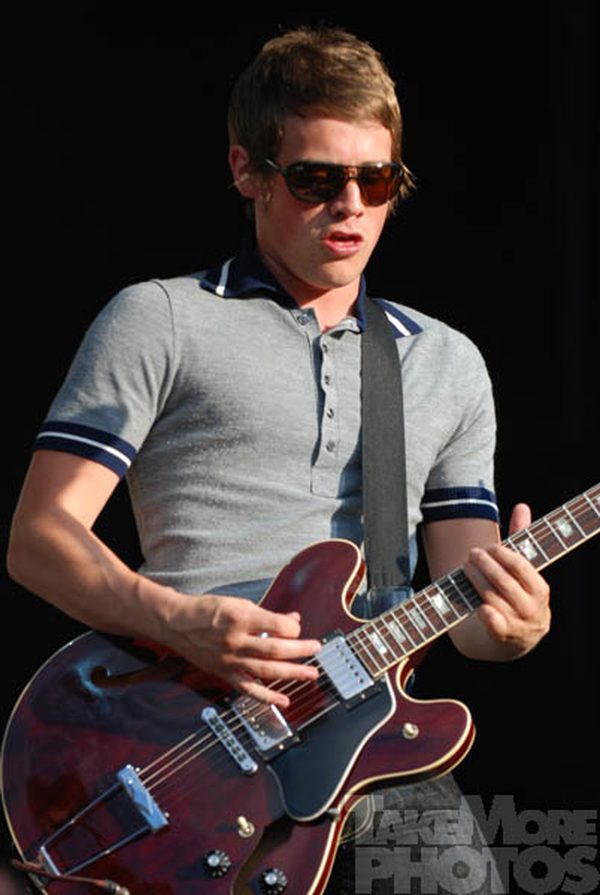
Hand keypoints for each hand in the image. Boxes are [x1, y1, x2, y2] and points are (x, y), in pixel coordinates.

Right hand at [166, 594, 320, 705]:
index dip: (293, 628)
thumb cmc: (207, 610)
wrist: (176, 623)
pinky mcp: (224, 673)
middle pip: (276, 649)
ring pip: (267, 670)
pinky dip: (267, 697)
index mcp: (239, 619)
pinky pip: (248, 689)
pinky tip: (284, 700)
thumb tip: (293, 620)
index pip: (277, 626)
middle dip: (301, 650)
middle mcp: (235, 641)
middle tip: (316, 649)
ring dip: (293, 673)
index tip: (298, 628)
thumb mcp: (238, 603)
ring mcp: (230, 660)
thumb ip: (267, 614)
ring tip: (311, 674)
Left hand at [463, 503, 550, 657]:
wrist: (517, 638)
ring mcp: (518, 625)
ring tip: (465, 568)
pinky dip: (485, 613)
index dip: (503, 555)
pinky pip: (493, 624)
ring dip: (476, 582)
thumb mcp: (524, 570)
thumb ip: (522, 539)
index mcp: (540, 590)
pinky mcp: (503, 637)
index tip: (489, 547)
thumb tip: (521, 506)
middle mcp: (532, 609)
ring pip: (493, 599)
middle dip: (485, 566)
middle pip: (504, 582)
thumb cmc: (518, 594)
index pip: (521, 567)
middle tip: (472, 554)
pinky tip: (476, 602)